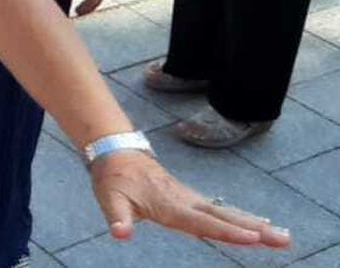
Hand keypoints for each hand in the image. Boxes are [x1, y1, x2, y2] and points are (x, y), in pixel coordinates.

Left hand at [91, 149, 289, 247]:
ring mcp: (191, 199)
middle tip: (284, 240)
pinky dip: (242, 218)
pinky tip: (260, 226)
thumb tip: (120, 234)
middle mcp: (186, 202)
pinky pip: (221, 210)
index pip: (203, 222)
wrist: (117, 153)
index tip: (254, 237)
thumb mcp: (109, 200)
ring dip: (255, 224)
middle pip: (225, 217)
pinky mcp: (192, 199)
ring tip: (283, 237)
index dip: (228, 231)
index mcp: (170, 206)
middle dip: (255, 229)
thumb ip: (118, 219)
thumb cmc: (114, 179)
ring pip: (227, 212)